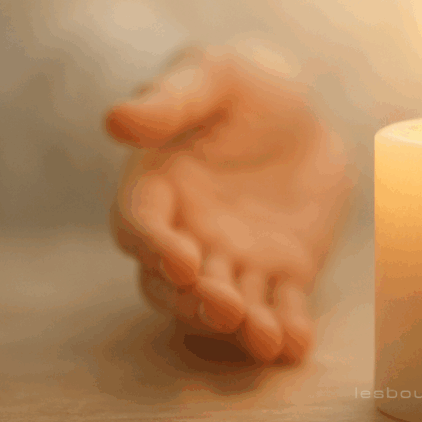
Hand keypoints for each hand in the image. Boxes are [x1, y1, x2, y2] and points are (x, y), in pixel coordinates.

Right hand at [106, 44, 350, 363]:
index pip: (140, 226)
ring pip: (228, 303)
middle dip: (196, 300)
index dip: (154, 247)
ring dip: (242, 326)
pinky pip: (280, 305)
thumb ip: (169, 100)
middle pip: (175, 284)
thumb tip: (116, 120)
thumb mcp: (212, 75)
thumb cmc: (245, 84)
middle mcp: (188, 233)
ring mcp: (235, 257)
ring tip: (265, 339)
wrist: (306, 109)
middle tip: (224, 309)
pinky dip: (287, 327)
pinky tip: (297, 346)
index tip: (181, 260)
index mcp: (157, 188)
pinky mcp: (281, 269)